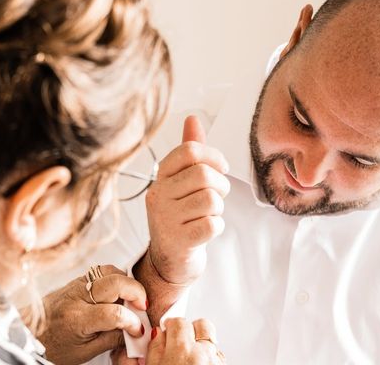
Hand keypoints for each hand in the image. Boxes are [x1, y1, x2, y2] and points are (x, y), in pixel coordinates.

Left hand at [36, 265, 146, 364]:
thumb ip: (111, 340)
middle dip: (136, 292)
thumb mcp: (84, 353)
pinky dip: (115, 278)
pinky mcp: (76, 280)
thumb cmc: (52, 345)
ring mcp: (76, 285)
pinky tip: (118, 293)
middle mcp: (76, 297)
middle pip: (115, 282)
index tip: (138, 330)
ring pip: (109, 270)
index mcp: (77, 319)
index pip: (114, 313)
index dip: (132, 321)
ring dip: (126, 282)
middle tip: (142, 306)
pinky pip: (101, 271)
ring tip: (132, 299)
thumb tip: (133, 333)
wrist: (28, 333)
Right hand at [145, 115, 229, 284]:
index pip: (189, 151)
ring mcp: (166, 220)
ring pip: (210, 199)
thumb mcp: (180, 182)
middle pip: (203, 175)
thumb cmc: (180, 216)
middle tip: (217, 196)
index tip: (220, 168)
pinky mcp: (179, 241)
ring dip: (219, 208)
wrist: (169, 260)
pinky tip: (205, 231)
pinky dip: (216, 227)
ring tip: (209, 214)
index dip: (213, 156)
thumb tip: (193, 118)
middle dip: (220, 185)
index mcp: (159, 177)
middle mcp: (158, 196)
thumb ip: (189, 152)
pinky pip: (212, 224)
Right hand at [146, 318, 224, 364]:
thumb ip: (155, 347)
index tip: (167, 330)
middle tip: (181, 340)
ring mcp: (216, 362)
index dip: (171, 325)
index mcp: (182, 350)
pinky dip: (209, 358)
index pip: (179, 321)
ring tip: (189, 357)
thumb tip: (158, 334)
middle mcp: (203, 354)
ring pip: (211, 341)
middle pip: (203, 325)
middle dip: (192, 328)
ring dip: (201, 344)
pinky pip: (218, 356)